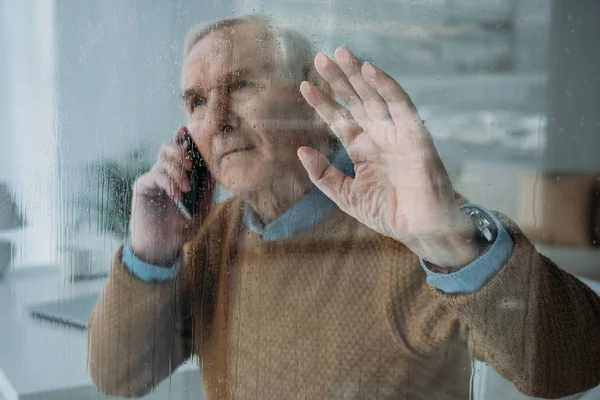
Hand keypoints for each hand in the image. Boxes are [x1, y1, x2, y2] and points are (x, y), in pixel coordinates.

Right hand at [129, 126, 212, 264]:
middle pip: (169, 148)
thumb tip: (215, 168)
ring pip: (162, 160)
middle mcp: (165, 173)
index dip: (184, 138)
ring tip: (185, 189)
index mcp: (180, 174)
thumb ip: (206, 189)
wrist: (161, 248)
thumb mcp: (201, 209)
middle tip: (190, 165)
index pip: (181, 150)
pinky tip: (176, 195)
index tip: (188, 131)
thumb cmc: (182, 229)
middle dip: (180, 152)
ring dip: (176, 170)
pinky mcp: (142, 186)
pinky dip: (167, 183)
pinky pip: (155, 176)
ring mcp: (153, 178)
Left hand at [298, 47, 478, 268]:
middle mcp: (379, 136)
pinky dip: (386, 85)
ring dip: (358, 74)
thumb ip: (324, 175)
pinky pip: (401, 105)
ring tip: (340, 54)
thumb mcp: (347, 196)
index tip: (304, 86)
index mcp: (363, 150)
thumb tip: (301, 150)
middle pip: (356, 101)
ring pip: (375, 96)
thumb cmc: (388, 214)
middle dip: (339, 80)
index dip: (323, 103)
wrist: (421, 231)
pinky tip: (369, 69)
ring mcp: (397, 133)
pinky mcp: (416, 135)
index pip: (340, 120)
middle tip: (320, 57)